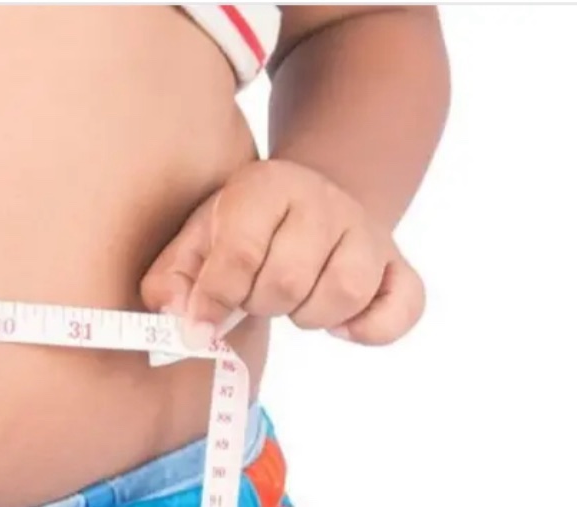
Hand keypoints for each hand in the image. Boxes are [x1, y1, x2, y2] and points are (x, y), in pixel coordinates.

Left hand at [140, 160, 424, 348]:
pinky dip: (370, 328)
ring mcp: (366, 231)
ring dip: (310, 316)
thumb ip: (173, 280)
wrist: (309, 201)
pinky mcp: (397, 263)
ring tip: (295, 303)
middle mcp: (324, 200)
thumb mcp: (196, 240)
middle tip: (255, 295)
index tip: (203, 320)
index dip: (215, 298)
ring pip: (345, 292)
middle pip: (289, 279)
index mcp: (267, 186)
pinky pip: (402, 307)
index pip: (240, 252)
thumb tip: (185, 323)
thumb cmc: (245, 230)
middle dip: (261, 304)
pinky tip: (340, 326)